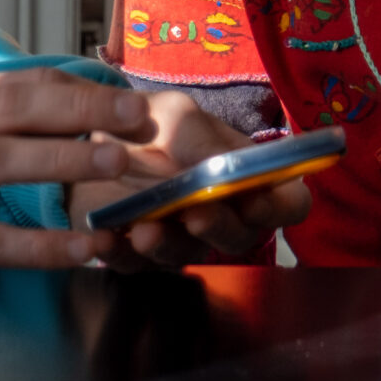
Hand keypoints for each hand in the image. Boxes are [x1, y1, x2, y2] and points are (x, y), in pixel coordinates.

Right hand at [0, 68, 156, 295]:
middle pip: (10, 110)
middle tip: (138, 124)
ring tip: (116, 165)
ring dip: (62, 159)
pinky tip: (83, 248)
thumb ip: (9, 120)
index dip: (81, 91)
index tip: (134, 105)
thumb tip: (94, 104)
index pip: (19, 84)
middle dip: (81, 111)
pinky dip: (40, 244)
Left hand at [65, 91, 311, 265]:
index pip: (288, 203)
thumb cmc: (150, 123)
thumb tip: (220, 166)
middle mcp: (222, 215)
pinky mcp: (138, 256)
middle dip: (219, 227)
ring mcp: (181, 240)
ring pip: (186, 256)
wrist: (91, 140)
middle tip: (196, 214)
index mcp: (246, 177)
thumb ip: (199, 138)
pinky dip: (118, 252)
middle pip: (240, 237)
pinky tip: (103, 237)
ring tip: (145, 230)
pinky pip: (133, 265)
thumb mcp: (176, 115)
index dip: (277, 207)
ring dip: (167, 246)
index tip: (253, 200)